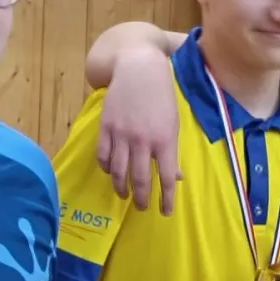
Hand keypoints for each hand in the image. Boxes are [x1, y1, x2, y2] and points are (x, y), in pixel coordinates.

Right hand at [95, 49, 182, 214]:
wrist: (139, 68)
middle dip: (142, 198)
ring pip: (119, 172)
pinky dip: (107, 168)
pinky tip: (111, 173)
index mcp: (164, 139)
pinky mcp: (106, 127)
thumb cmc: (162, 95)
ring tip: (125, 196)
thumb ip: (172, 151)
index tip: (165, 213)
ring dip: (122, 188)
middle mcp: (142, 140)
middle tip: (143, 208)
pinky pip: (104, 156)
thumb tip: (175, 178)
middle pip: (140, 179)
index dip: (166, 199)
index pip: (166, 177)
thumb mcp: (173, 123)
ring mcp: (122, 134)